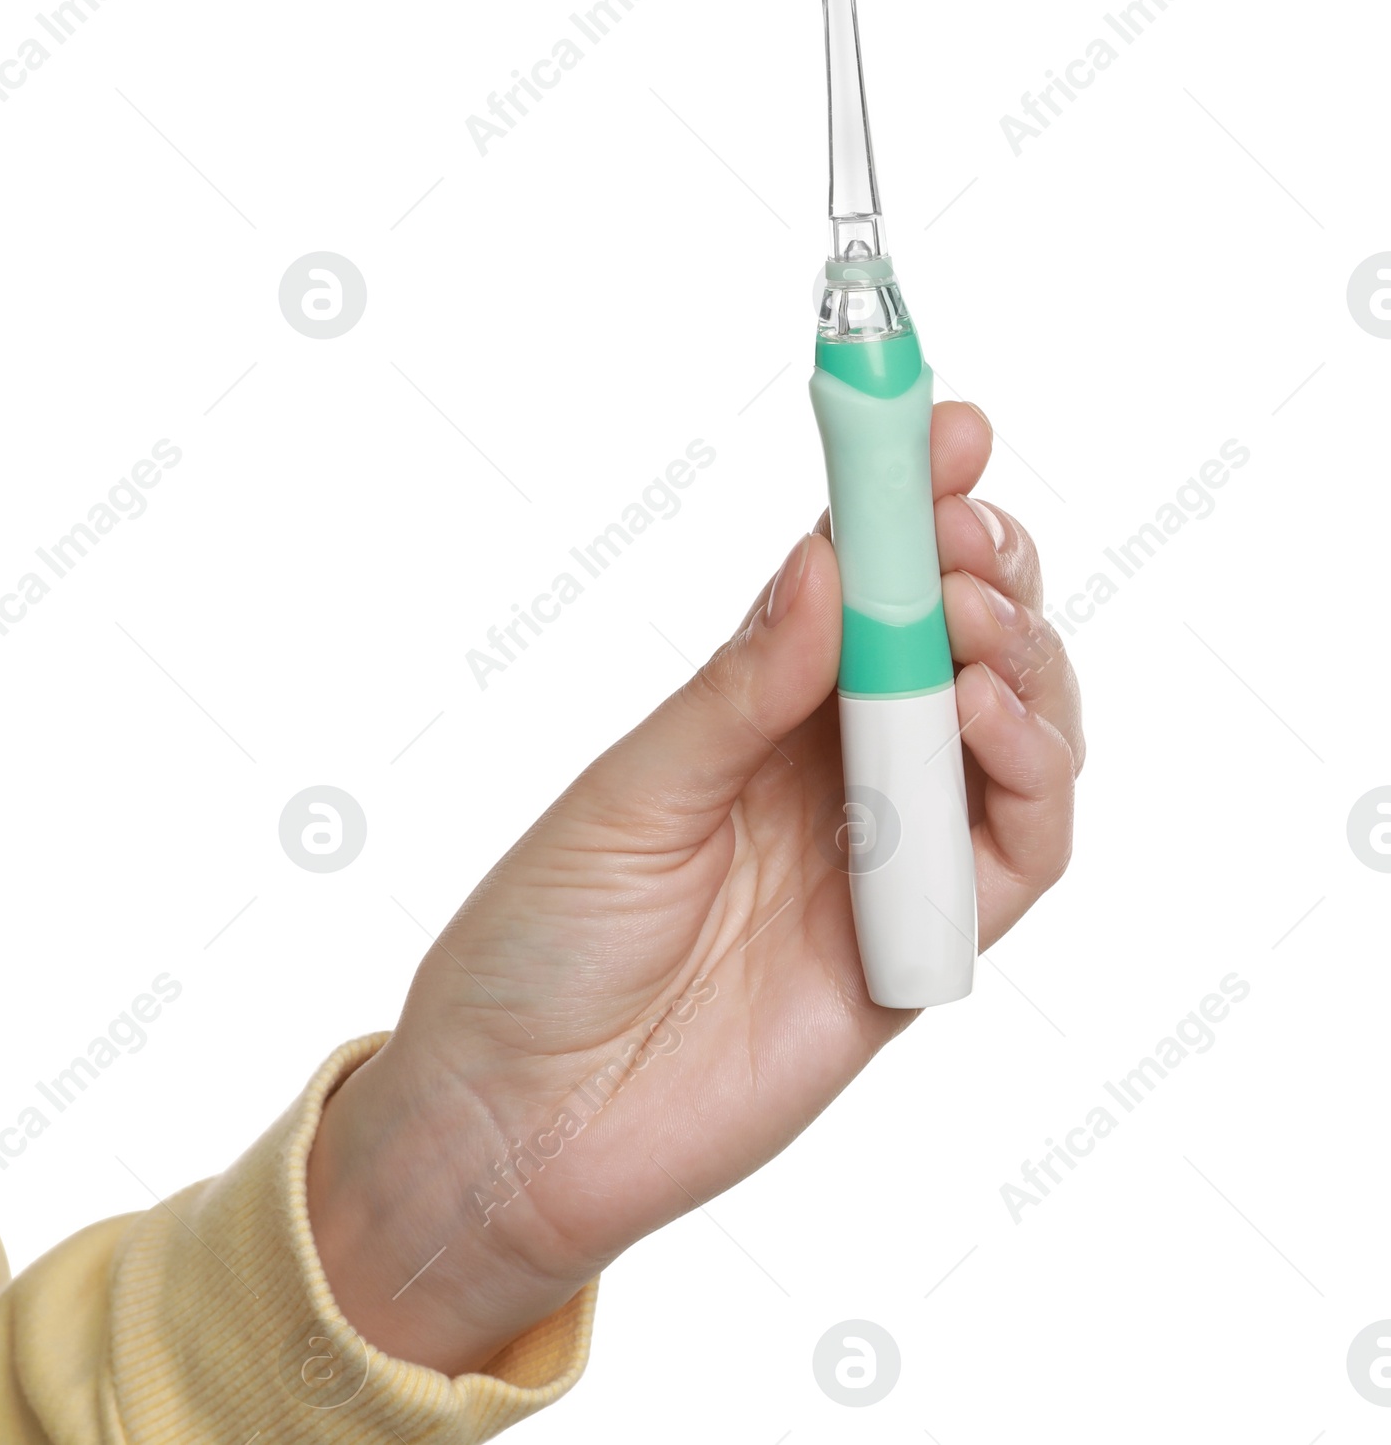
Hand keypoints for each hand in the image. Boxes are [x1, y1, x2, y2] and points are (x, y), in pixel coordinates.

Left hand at [308, 402, 1082, 1371]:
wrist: (518, 1122)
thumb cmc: (543, 940)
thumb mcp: (634, 791)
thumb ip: (745, 689)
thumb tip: (828, 563)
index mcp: (762, 711)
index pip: (862, 587)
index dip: (910, 504)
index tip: (945, 426)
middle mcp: (839, 770)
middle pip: (959, 646)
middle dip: (980, 567)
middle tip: (962, 528)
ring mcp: (887, 856)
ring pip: (1016, 736)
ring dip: (1020, 659)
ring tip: (973, 619)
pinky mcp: (920, 949)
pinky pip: (1017, 854)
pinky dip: (1030, 781)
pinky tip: (990, 721)